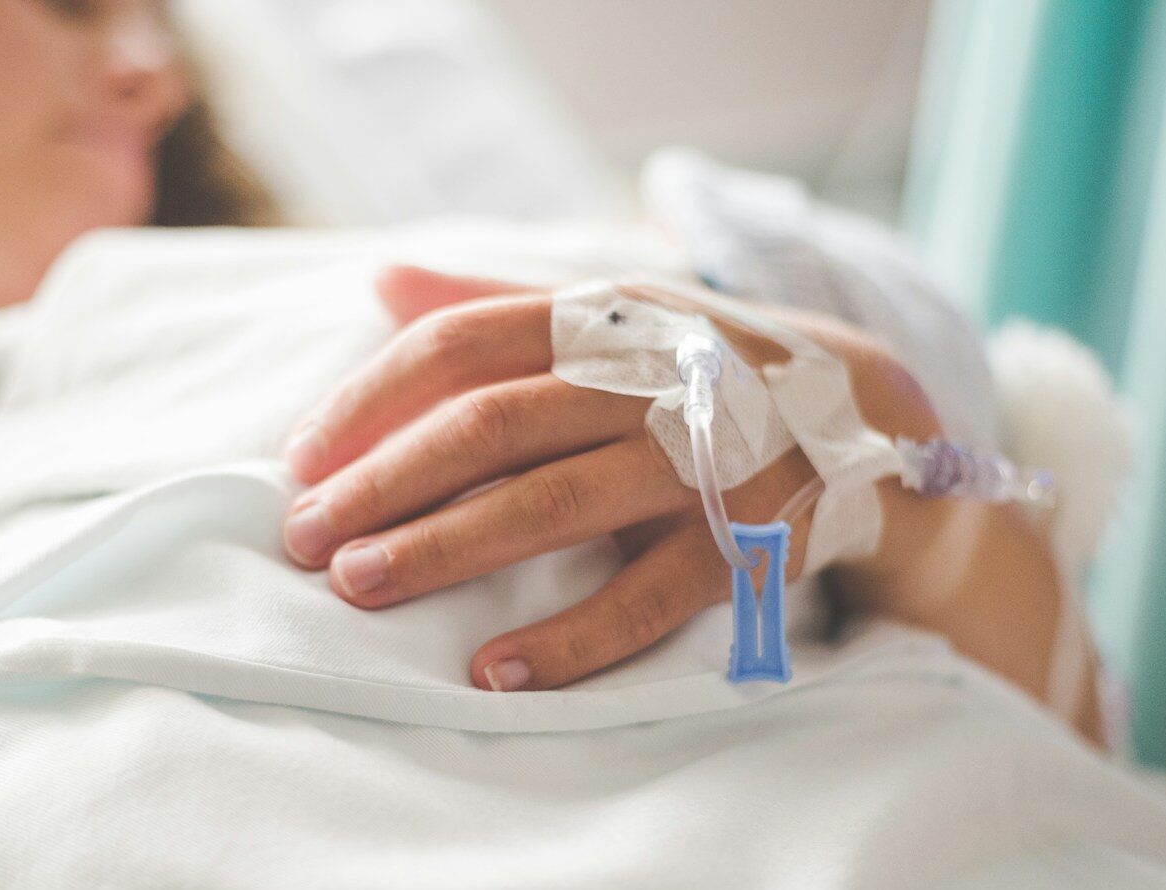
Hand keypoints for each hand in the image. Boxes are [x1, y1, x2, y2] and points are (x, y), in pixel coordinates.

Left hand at [280, 266, 940, 691]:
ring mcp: (700, 460)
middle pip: (491, 425)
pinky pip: (649, 597)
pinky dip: (571, 637)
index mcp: (599, 320)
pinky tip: (493, 669)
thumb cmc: (696, 364)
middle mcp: (645, 379)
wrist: (866, 409)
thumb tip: (379, 280)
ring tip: (361, 586)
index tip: (299, 457)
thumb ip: (496, 301)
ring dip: (447, 549)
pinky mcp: (749, 539)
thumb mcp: (609, 314)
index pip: (461, 342)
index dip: (370, 397)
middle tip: (304, 536)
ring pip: (554, 504)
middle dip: (384, 482)